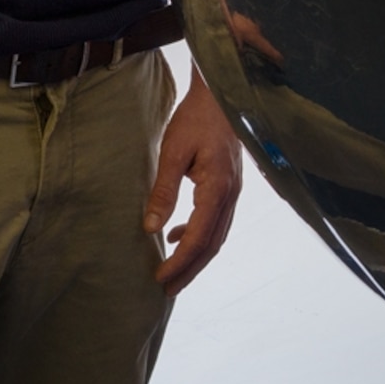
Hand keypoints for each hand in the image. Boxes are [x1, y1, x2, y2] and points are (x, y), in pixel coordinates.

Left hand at [144, 73, 245, 295]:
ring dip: (196, 257)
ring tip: (172, 273)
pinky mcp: (229, 185)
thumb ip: (164, 190)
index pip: (199, 237)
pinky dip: (200, 235)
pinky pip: (217, 220)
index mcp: (218, 187)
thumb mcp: (174, 151)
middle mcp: (231, 194)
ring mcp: (234, 190)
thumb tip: (150, 228)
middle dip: (189, 269)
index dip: (180, 262)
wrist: (221, 93)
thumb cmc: (195, 118)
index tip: (159, 278)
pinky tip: (178, 235)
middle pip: (212, 244)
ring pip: (217, 235)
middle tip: (166, 290)